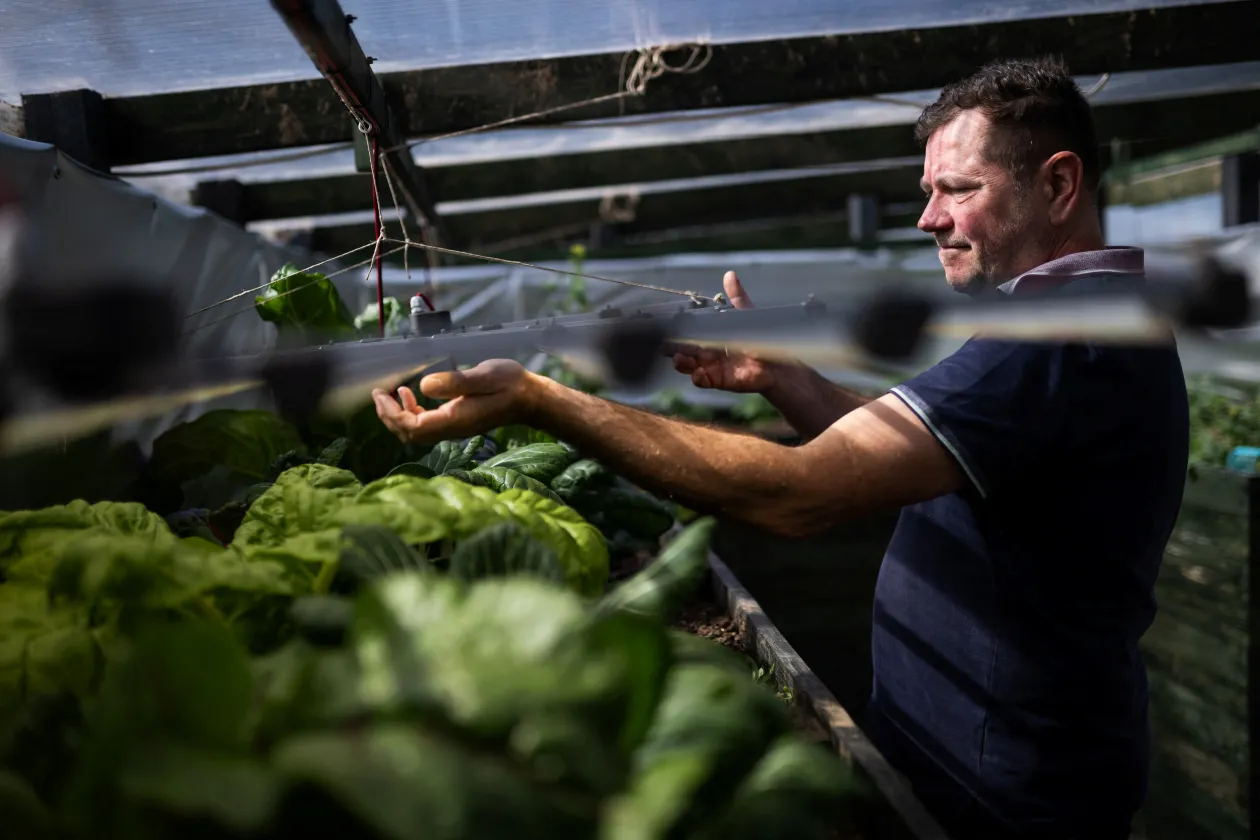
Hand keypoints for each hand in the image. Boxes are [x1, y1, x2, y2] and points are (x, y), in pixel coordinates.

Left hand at [372, 359, 534, 444]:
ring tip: (391, 394)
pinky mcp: (456, 423)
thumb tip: (423, 386)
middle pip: (409, 434)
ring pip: (416, 432)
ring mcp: (453, 428)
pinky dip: (412, 413)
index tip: (381, 394)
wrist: (531, 399)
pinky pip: (426, 426)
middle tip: (379, 394)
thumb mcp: (483, 376)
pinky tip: (412, 396)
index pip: (411, 426)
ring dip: (398, 416)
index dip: (391, 413)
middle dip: (389, 416)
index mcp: (453, 419)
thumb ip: (455, 382)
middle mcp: (450, 429)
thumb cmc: (510, 384)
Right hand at [669, 271, 777, 392]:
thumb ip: (737, 297)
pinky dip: (698, 378)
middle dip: (672, 348)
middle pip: (682, 350)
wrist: (777, 359)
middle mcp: (705, 352)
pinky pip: (703, 381)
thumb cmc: (758, 336)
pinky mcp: (719, 380)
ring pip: (688, 366)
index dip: (675, 330)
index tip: (665, 325)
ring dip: (681, 363)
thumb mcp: (746, 314)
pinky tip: (697, 373)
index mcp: (708, 335)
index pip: (686, 333)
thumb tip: (730, 274)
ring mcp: (710, 367)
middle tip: (666, 344)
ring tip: (680, 358)